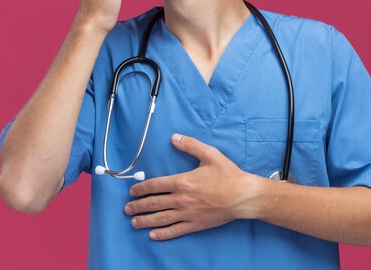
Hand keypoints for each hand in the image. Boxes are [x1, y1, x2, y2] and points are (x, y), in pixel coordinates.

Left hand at [125, 134, 254, 240]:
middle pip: (154, 203)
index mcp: (183, 182)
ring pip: (161, 219)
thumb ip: (190, 145)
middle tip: (127, 208)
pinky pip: (175, 230)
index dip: (141, 188)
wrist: (243, 196)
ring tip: (134, 222)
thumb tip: (174, 137)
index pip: (155, 185)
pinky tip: (153, 234)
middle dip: (138, 206)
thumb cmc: (227, 175)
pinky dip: (162, 233)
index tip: (132, 191)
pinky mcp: (195, 224)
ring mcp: (188, 214)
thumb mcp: (209, 154)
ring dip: (145, 221)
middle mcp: (182, 199)